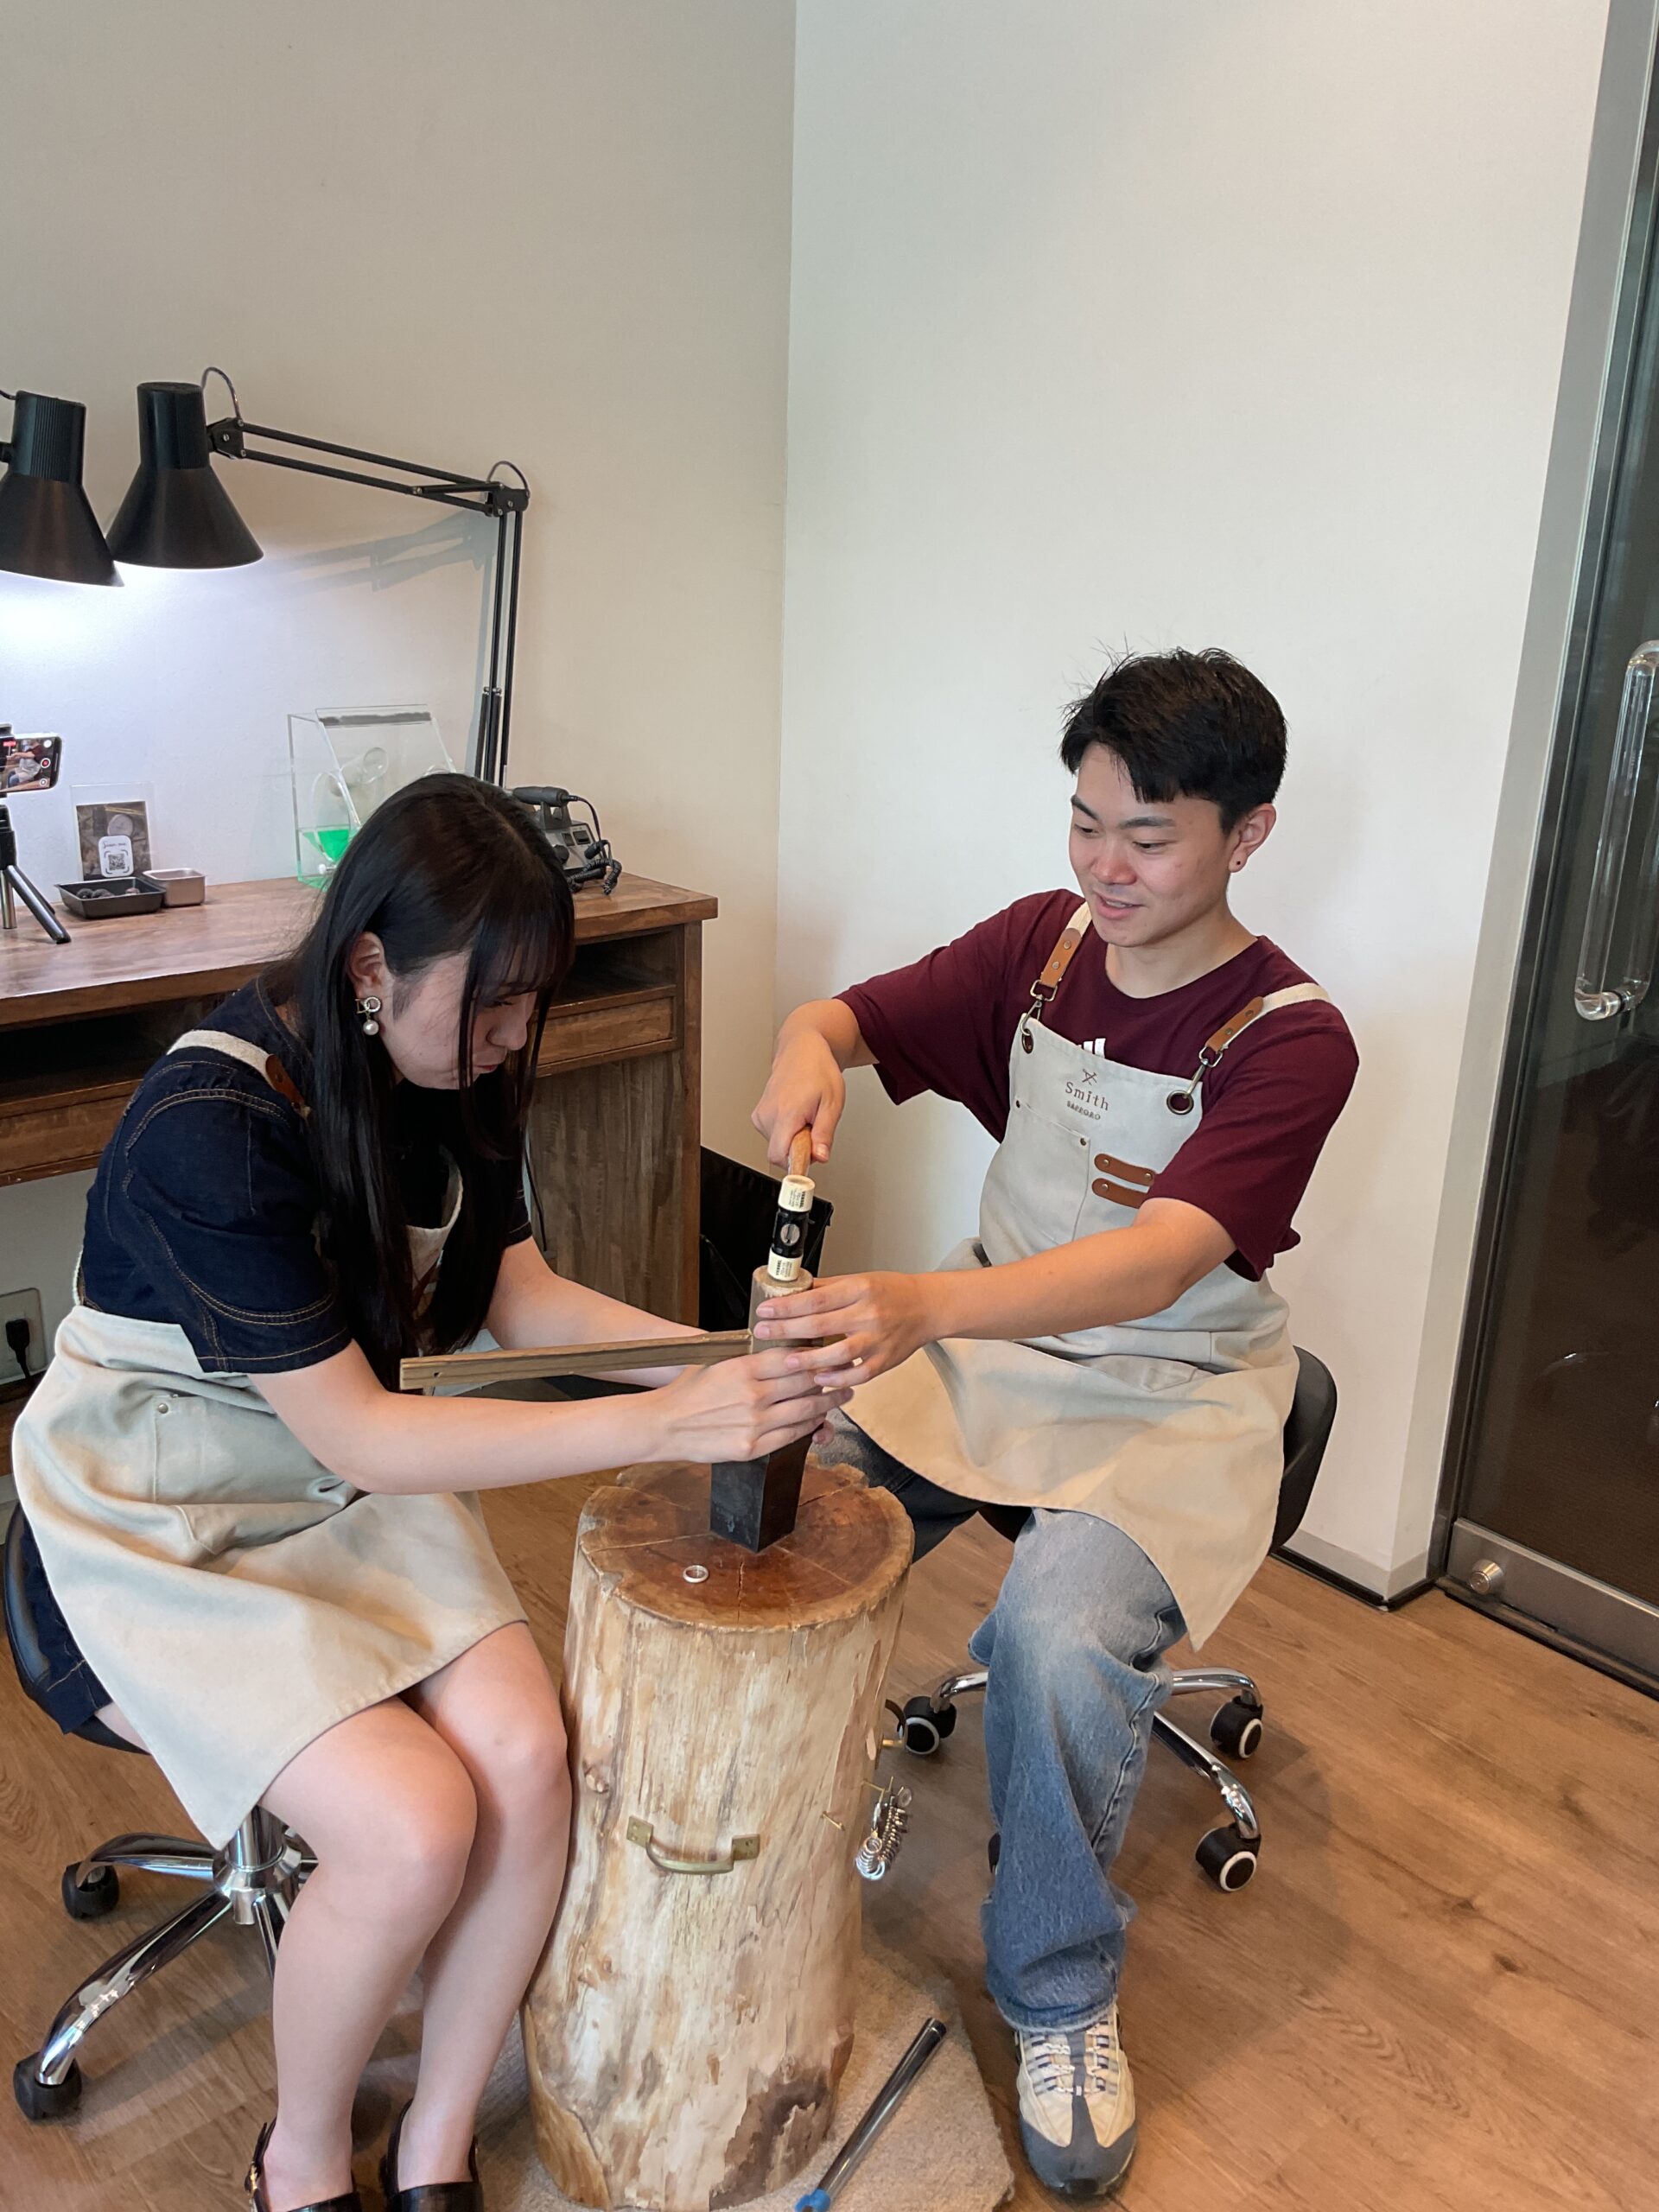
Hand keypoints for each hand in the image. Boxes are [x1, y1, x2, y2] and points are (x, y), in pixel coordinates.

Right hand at [650, 1347, 849, 1463]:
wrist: (664, 1425)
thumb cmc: (687, 1391)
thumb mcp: (716, 1361)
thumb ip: (748, 1358)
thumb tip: (778, 1348)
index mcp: (744, 1368)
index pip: (793, 1358)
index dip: (816, 1355)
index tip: (829, 1352)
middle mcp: (754, 1395)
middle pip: (806, 1383)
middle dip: (831, 1377)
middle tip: (845, 1373)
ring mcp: (755, 1423)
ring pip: (806, 1410)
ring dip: (828, 1402)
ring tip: (842, 1395)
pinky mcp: (753, 1446)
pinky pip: (792, 1435)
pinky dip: (810, 1426)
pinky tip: (817, 1420)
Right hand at [752, 1028, 845, 1166]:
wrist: (802, 1049)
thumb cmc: (818, 1070)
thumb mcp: (832, 1103)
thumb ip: (824, 1133)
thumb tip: (820, 1157)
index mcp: (787, 1113)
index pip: (781, 1156)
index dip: (794, 1167)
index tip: (799, 1182)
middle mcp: (768, 1115)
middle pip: (781, 1154)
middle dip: (800, 1149)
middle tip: (814, 1126)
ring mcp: (761, 1115)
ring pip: (778, 1146)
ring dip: (794, 1138)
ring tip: (806, 1115)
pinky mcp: (758, 1116)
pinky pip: (773, 1137)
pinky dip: (787, 1131)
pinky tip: (796, 1114)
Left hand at [752, 1272, 936, 1383]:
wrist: (927, 1307)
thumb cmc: (892, 1292)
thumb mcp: (858, 1279)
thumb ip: (827, 1287)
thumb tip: (794, 1290)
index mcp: (859, 1289)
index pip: (815, 1298)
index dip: (787, 1306)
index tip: (765, 1310)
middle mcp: (868, 1314)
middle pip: (820, 1325)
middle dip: (786, 1330)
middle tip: (763, 1332)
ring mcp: (878, 1339)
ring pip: (837, 1354)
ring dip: (809, 1359)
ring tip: (787, 1360)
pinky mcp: (885, 1360)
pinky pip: (857, 1374)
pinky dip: (836, 1378)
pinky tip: (819, 1378)